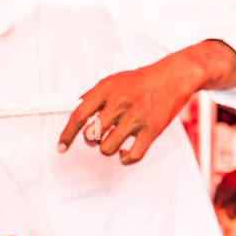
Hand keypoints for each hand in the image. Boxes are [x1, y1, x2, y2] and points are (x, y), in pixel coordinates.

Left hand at [57, 48, 210, 164]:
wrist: (174, 76)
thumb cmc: (142, 80)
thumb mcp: (113, 80)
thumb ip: (94, 95)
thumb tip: (75, 109)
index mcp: (107, 90)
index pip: (79, 116)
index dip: (67, 135)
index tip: (61, 147)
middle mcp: (120, 103)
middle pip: (91, 136)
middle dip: (91, 140)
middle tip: (100, 134)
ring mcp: (136, 118)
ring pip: (107, 148)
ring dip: (108, 148)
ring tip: (116, 139)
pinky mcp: (151, 131)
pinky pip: (131, 156)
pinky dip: (125, 159)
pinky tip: (125, 152)